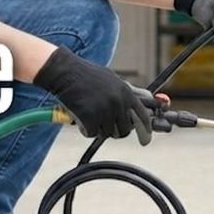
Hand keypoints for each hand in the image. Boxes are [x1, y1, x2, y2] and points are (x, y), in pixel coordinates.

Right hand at [34, 47, 159, 144]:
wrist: (66, 72)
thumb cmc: (88, 76)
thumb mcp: (112, 80)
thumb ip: (128, 93)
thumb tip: (147, 100)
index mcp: (126, 93)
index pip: (142, 116)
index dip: (145, 130)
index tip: (145, 140)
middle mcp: (118, 103)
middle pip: (124, 131)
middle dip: (116, 131)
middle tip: (105, 124)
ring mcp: (104, 111)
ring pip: (107, 133)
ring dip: (98, 128)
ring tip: (89, 114)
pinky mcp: (90, 118)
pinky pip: (92, 134)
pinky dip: (85, 129)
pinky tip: (80, 117)